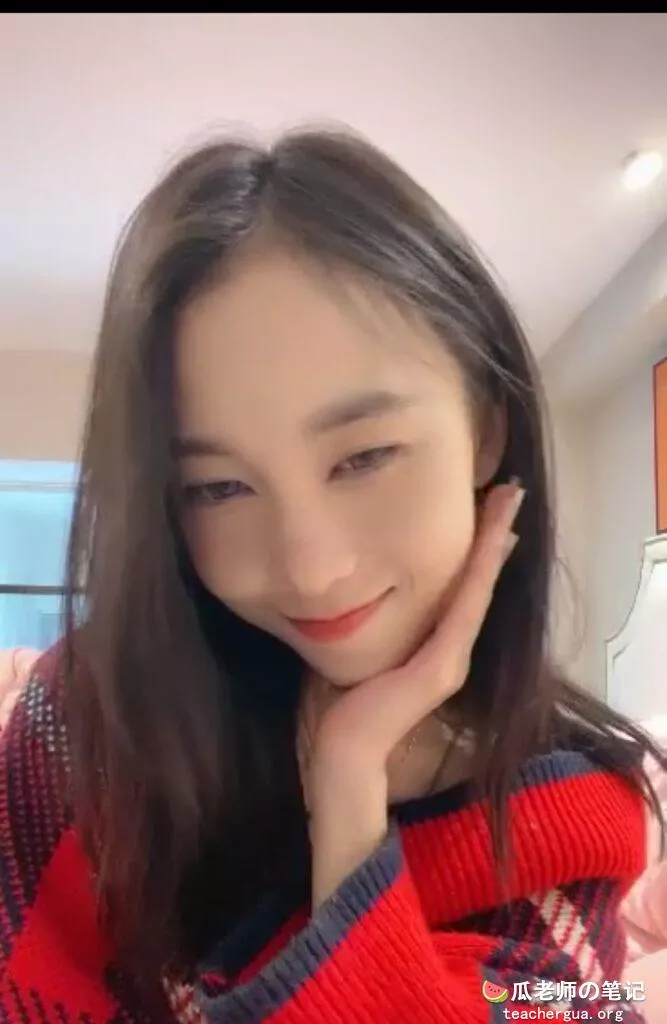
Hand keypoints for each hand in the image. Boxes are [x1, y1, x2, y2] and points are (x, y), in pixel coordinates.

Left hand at [307, 480, 523, 906]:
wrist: (342, 752)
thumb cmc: (341, 705)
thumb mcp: (361, 647)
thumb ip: (372, 620)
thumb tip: (358, 583)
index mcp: (432, 646)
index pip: (460, 586)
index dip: (476, 547)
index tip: (487, 507)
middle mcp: (451, 649)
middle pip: (477, 580)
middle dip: (494, 534)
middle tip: (510, 490)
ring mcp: (452, 658)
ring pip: (478, 587)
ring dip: (494, 542)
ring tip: (507, 502)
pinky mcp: (444, 667)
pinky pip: (466, 607)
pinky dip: (480, 571)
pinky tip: (492, 539)